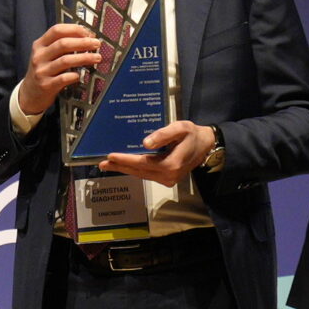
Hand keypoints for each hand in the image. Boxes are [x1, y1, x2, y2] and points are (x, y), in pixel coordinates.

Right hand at [15, 22, 103, 117]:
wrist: (29, 94)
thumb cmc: (42, 71)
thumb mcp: (45, 54)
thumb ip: (59, 45)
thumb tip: (85, 37)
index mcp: (39, 45)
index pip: (56, 30)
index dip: (74, 29)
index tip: (88, 33)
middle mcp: (39, 56)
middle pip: (63, 44)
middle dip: (83, 42)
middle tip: (96, 44)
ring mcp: (42, 71)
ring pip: (65, 60)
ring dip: (84, 58)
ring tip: (96, 58)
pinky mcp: (46, 85)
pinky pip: (63, 78)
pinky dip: (75, 76)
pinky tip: (80, 75)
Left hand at [98, 120, 212, 186]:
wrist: (206, 145)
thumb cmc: (193, 134)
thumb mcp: (180, 128)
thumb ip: (163, 135)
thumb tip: (145, 143)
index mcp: (171, 164)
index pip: (142, 163)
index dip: (125, 160)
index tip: (110, 156)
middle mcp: (168, 176)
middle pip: (139, 171)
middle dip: (120, 167)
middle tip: (102, 163)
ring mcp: (168, 180)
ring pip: (142, 175)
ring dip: (125, 169)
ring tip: (108, 165)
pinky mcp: (167, 179)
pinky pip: (147, 175)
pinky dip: (135, 170)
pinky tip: (124, 165)